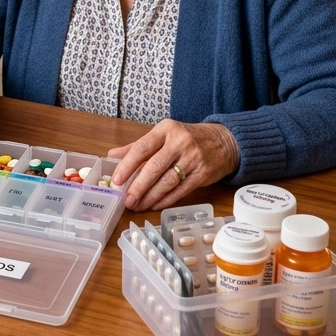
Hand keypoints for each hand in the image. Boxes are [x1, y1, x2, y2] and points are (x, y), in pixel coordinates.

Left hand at [108, 120, 239, 210]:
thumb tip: (112, 156)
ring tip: (137, 205)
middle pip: (155, 167)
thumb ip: (137, 146)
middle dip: (138, 186)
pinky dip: (166, 200)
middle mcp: (179, 142)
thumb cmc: (187, 138)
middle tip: (126, 200)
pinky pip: (180, 191)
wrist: (224, 142)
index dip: (128, 165)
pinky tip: (154, 205)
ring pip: (167, 181)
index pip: (142, 147)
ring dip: (150, 196)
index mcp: (165, 130)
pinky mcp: (202, 175)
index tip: (116, 180)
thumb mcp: (163, 134)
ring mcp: (192, 159)